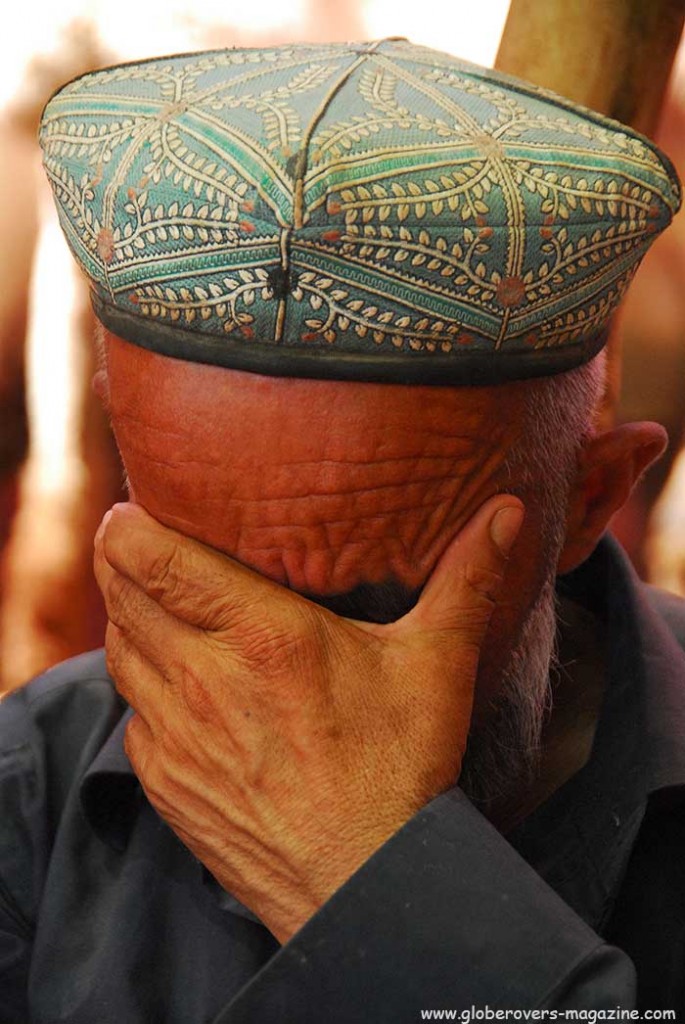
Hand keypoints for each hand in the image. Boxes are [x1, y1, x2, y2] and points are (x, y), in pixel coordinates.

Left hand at [93, 497, 523, 941]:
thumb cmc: (401, 767)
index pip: (152, 559)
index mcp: (261, 634)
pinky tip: (180, 684)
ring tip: (163, 605)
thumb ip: (467, 578)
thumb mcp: (437, 663)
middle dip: (123, 562)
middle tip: (147, 547)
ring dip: (132, 622)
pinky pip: (131, 714)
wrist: (365, 883)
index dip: (128, 526)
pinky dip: (143, 687)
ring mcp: (176, 735)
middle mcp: (202, 679)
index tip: (135, 512)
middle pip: (121, 595)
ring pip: (118, 652)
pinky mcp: (165, 781)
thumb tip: (508, 510)